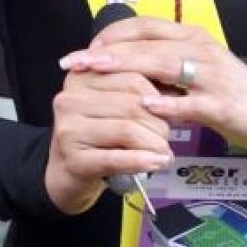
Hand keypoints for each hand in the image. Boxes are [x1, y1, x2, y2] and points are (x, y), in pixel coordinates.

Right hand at [44, 66, 174, 215]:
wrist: (67, 170)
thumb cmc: (99, 133)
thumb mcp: (115, 104)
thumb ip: (140, 90)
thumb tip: (179, 88)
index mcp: (83, 76)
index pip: (132, 76)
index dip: (158, 95)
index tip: (171, 108)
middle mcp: (70, 98)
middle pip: (131, 103)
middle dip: (158, 121)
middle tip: (167, 135)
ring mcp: (68, 129)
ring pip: (126, 130)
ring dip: (154, 143)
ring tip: (164, 151)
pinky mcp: (73, 159)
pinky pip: (116, 158)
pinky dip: (142, 161)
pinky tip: (157, 163)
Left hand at [59, 17, 246, 151]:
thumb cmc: (222, 87)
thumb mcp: (189, 66)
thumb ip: (157, 60)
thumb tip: (114, 60)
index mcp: (189, 37)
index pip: (145, 26)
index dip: (112, 35)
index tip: (86, 48)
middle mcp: (200, 49)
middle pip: (150, 44)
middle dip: (110, 52)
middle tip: (79, 61)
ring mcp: (212, 76)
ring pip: (167, 65)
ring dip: (131, 69)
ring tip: (101, 72)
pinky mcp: (222, 104)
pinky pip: (192, 102)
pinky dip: (168, 104)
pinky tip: (145, 106)